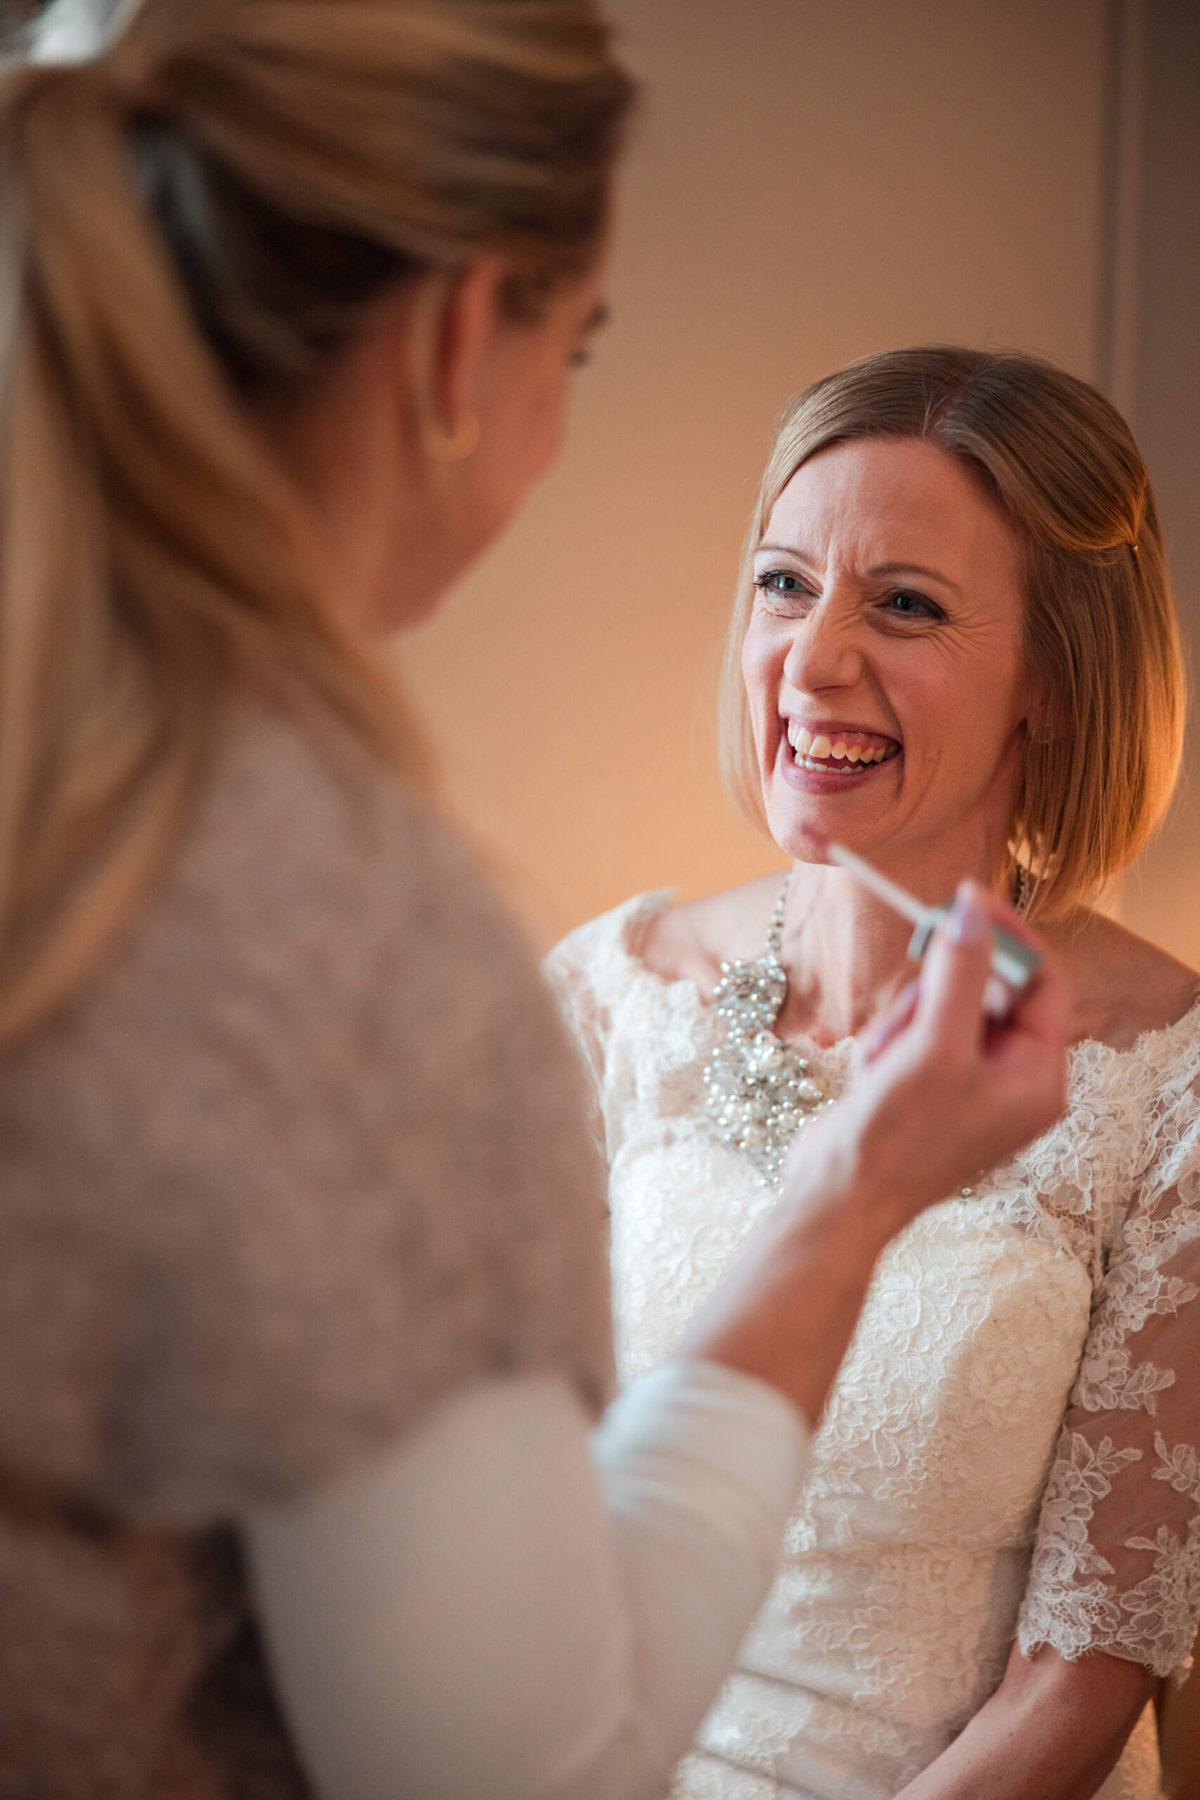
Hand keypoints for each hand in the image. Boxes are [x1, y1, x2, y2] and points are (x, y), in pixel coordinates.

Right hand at [793, 880, 1067, 1241]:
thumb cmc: (896, 1140)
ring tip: (884, 1061)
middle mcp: (1010, 1080)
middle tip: (910, 1005)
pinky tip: (872, 1076)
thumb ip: (958, 975)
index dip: (1005, 935)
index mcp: (1037, 1078)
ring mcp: (966, 1083)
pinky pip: (912, 1030)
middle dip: (935, 993)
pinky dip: (886, 1042)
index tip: (964, 897)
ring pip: (940, 1005)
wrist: (835, 1200)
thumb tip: (973, 911)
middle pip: (985, 988)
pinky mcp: (925, 1085)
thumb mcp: (934, 1049)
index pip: (1042, 982)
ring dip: (903, 1022)